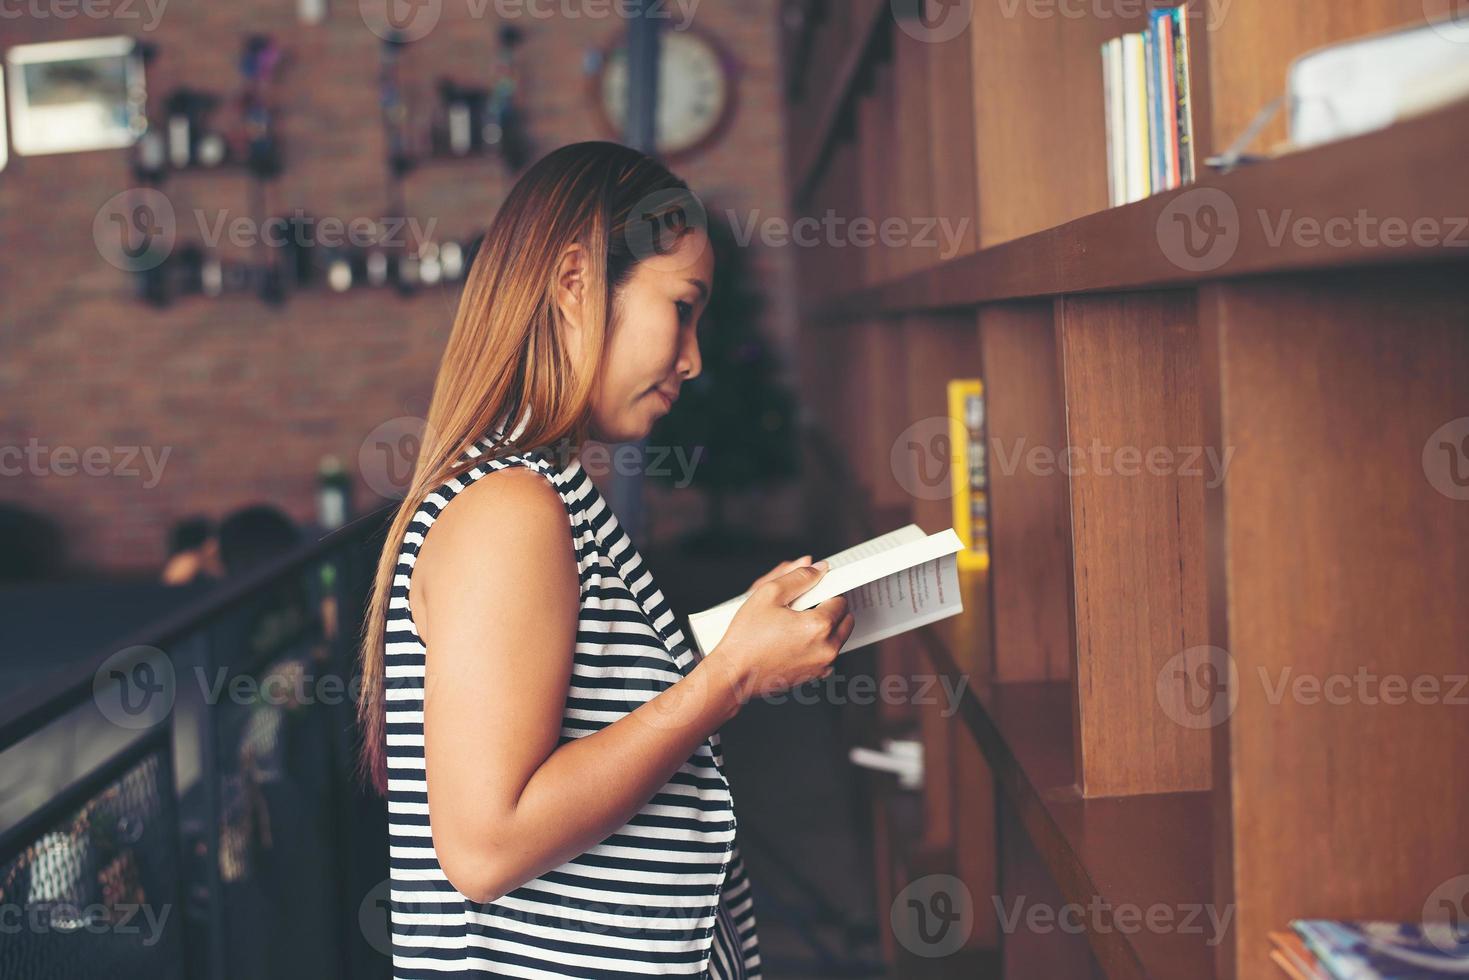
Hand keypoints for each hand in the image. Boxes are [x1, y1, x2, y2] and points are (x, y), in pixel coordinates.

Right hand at [713, 561, 854, 705]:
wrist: (734, 674)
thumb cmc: (746, 638)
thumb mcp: (769, 594)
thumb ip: (799, 577)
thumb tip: (818, 569)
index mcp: (819, 626)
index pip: (840, 600)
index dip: (824, 592)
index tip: (812, 593)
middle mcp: (826, 649)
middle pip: (845, 620)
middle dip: (829, 611)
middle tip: (802, 609)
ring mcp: (822, 666)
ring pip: (837, 638)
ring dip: (824, 629)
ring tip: (793, 626)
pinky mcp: (814, 676)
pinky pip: (825, 655)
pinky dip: (816, 646)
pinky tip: (792, 642)